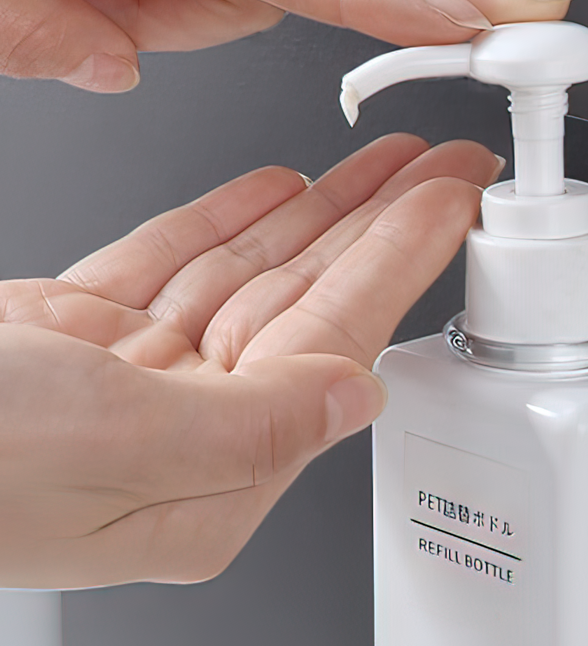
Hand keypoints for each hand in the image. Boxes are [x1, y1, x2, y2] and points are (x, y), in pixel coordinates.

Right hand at [0, 134, 501, 588]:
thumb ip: (257, 425)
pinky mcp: (75, 341)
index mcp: (208, 483)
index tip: (454, 204)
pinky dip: (222, 225)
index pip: (336, 347)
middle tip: (443, 169)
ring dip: (315, 215)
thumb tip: (358, 398)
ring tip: (380, 162)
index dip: (402, 264)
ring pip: (246, 280)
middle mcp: (180, 439)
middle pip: (306, 308)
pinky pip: (172, 270)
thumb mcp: (118, 445)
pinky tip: (276, 194)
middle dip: (378, 229)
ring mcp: (128, 387)